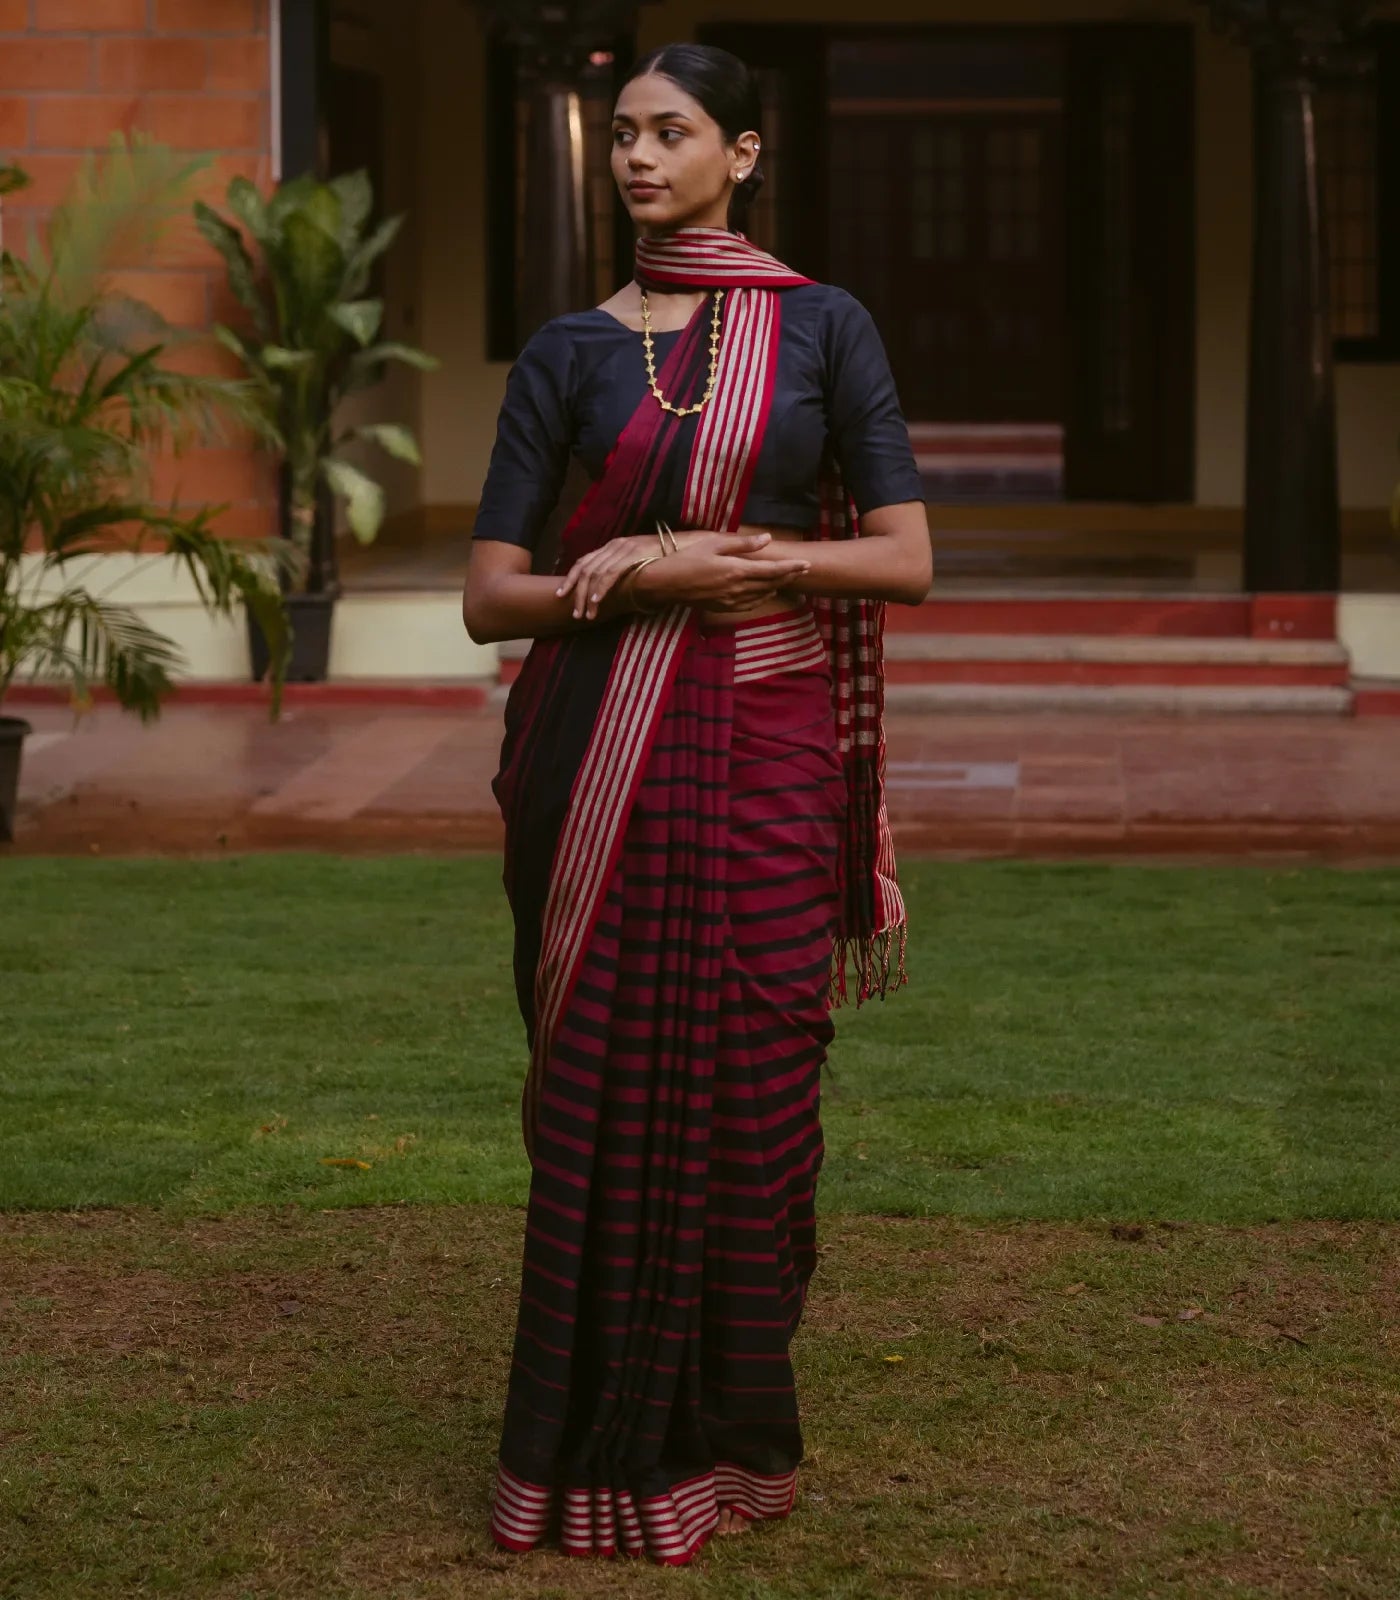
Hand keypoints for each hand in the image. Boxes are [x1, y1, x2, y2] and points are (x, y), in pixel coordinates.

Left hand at [554, 533, 659, 620]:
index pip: (584, 561)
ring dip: (588, 597)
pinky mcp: (633, 555)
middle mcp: (614, 545)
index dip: (570, 578)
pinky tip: (596, 601)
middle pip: (586, 569)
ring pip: (595, 574)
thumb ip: (623, 570)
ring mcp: (623, 549)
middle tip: (575, 613)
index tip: (561, 595)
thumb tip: (611, 588)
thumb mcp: (638, 562)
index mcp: (612, 546)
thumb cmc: (664, 558)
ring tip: (587, 614)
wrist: (684, 546)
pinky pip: (611, 573)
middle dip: (576, 593)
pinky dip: (601, 589)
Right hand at [633, 532, 809, 609]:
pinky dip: (761, 598)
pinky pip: (748, 604)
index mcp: (737, 570)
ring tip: (788, 579)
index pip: (772, 570)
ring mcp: (730, 600)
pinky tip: (764, 593)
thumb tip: (767, 538)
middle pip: (771, 583)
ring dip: (777, 587)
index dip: (791, 568)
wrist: (665, 583)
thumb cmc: (686, 558)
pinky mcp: (722, 607)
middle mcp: (738, 588)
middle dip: (789, 576)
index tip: (806, 564)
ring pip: (762, 595)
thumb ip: (742, 544)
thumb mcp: (714, 544)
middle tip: (804, 570)